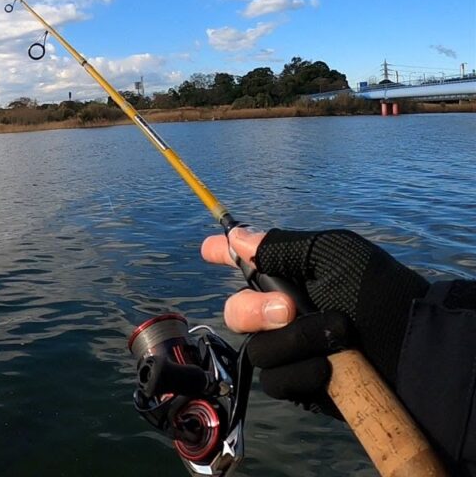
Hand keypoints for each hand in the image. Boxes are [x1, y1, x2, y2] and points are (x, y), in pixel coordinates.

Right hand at [201, 227, 429, 410]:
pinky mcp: (299, 384)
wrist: (411, 352)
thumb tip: (236, 234)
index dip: (223, 253)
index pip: (245, 263)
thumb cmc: (377, 295)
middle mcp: (285, 313)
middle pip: (236, 311)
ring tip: (337, 336)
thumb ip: (281, 246)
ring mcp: (290, 350)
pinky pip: (276, 380)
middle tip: (289, 308)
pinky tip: (330, 367)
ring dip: (295, 341)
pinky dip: (303, 371)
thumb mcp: (333, 254)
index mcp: (292, 275)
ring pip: (257, 349)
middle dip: (253, 309)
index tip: (208, 249)